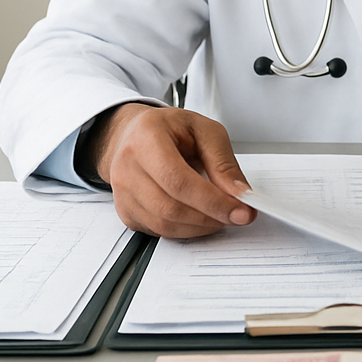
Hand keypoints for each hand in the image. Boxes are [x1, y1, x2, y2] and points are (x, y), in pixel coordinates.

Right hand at [80, 103, 254, 237]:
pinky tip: (200, 216)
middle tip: (237, 214)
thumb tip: (239, 194)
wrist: (138, 135)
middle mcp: (127, 167)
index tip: (239, 210)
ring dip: (200, 226)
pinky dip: (185, 230)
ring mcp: (122, 192)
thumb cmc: (171, 129)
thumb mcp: (205, 131)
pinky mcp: (126, 211)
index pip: (178, 180)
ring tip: (221, 214)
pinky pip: (158, 231)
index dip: (211, 201)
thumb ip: (223, 162)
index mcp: (146, 138)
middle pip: (170, 207)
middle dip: (210, 217)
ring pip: (164, 224)